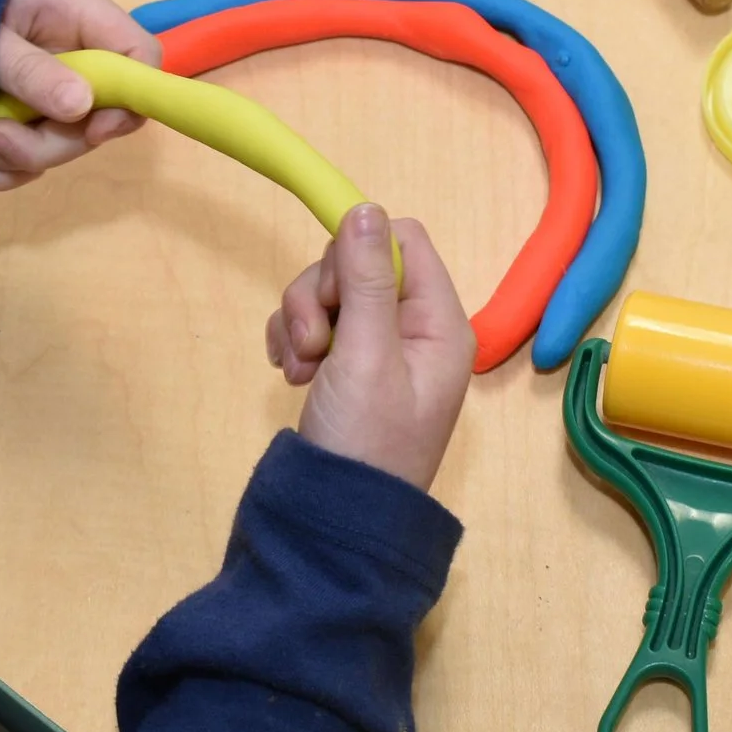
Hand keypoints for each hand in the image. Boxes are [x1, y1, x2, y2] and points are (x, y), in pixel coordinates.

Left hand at [0, 0, 162, 192]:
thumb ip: (30, 68)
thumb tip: (81, 107)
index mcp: (76, 15)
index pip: (137, 56)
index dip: (131, 98)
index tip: (93, 128)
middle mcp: (68, 58)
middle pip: (91, 121)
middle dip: (39, 143)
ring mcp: (40, 91)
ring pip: (50, 148)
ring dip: (1, 156)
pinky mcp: (10, 116)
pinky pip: (16, 161)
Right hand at [265, 205, 474, 490]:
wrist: (335, 523)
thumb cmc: (364, 440)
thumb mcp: (365, 353)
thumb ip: (366, 278)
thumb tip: (366, 207)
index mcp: (440, 322)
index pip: (403, 239)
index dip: (358, 252)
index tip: (333, 290)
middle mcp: (416, 329)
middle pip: (359, 262)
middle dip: (322, 295)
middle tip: (315, 345)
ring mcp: (380, 349)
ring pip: (330, 292)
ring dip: (303, 320)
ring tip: (300, 369)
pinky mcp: (347, 366)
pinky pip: (316, 322)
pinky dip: (296, 339)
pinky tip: (291, 375)